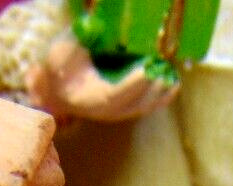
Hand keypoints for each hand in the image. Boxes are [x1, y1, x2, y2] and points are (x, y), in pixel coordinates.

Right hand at [26, 38, 177, 122]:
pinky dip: (162, 97)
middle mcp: (106, 111)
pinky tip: (173, 83)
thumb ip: (77, 43)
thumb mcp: (62, 52)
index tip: (145, 71)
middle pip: (134, 104)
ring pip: (143, 106)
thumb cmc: (61, 67)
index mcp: (89, 98)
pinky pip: (148, 106)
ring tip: (169, 71)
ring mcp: (118, 112)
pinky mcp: (127, 108)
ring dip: (160, 91)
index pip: (113, 96)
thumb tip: (94, 27)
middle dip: (151, 86)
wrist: (59, 87)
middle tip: (162, 66)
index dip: (131, 85)